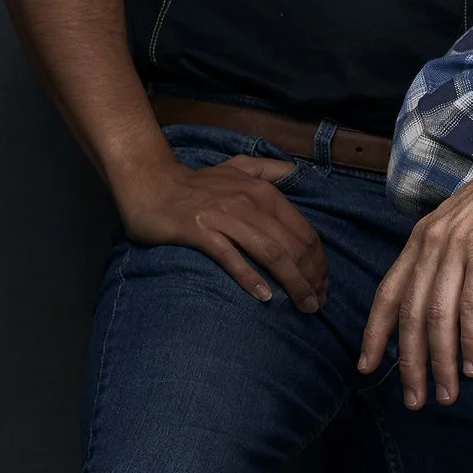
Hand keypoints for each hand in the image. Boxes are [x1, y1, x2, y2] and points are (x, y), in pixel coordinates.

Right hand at [114, 147, 327, 310]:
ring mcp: (225, 216)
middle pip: (293, 246)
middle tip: (317, 303)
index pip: (304, 232)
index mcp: (264, 192)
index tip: (323, 285)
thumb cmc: (196, 183)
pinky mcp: (201, 231)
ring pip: (271, 253)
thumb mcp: (237, 167)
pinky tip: (265, 297)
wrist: (150, 183)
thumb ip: (268, 169)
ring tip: (304, 305)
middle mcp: (249, 202)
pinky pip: (232, 257)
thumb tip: (297, 171)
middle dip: (311, 278)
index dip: (319, 262)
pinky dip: (251, 278)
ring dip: (293, 282)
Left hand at [359, 138, 472, 406]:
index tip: (367, 366)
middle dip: (409, 362)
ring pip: (437, 314)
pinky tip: (472, 365)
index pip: (388, 292)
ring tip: (446, 394)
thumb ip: (447, 259)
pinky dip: (469, 340)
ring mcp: (459, 244)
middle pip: (409, 312)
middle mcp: (432, 241)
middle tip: (414, 400)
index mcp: (423, 238)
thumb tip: (440, 301)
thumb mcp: (467, 228)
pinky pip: (471, 305)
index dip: (375, 333)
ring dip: (440, 361)